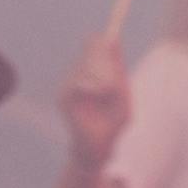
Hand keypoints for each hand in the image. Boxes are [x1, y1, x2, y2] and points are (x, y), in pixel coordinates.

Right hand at [57, 33, 130, 169]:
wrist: (102, 146)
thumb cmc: (114, 122)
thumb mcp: (123, 93)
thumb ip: (118, 68)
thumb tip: (114, 40)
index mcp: (95, 71)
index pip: (93, 44)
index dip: (102, 40)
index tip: (113, 41)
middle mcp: (80, 74)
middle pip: (90, 50)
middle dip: (106, 60)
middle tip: (116, 75)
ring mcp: (70, 84)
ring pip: (86, 66)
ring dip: (103, 76)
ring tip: (109, 93)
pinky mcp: (63, 96)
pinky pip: (77, 82)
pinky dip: (92, 87)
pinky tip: (99, 96)